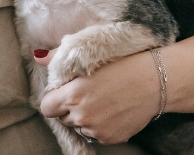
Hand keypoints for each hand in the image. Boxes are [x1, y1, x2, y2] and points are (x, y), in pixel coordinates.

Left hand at [33, 48, 159, 144]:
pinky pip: (96, 135)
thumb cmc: (123, 63)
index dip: (53, 99)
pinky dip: (100, 126)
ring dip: (85, 118)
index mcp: (72, 95)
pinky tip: (111, 110)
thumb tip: (38, 56)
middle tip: (86, 93)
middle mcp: (82, 116)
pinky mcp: (111, 138)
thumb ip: (58, 57)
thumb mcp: (89, 55)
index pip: (46, 107)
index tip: (63, 92)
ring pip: (80, 127)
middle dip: (69, 108)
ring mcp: (97, 130)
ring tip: (102, 100)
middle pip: (63, 118)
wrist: (156, 80)